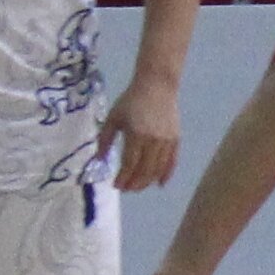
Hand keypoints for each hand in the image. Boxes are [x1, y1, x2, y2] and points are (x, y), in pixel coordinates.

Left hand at [98, 73, 182, 192]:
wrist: (157, 85)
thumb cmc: (131, 100)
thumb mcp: (113, 117)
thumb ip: (105, 139)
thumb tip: (98, 160)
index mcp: (136, 135)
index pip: (130, 164)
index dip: (123, 178)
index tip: (116, 186)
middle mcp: (153, 141)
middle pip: (145, 170)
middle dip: (135, 183)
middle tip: (126, 189)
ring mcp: (166, 141)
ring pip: (158, 169)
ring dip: (147, 181)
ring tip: (138, 186)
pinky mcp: (176, 140)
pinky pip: (172, 162)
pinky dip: (166, 174)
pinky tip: (159, 183)